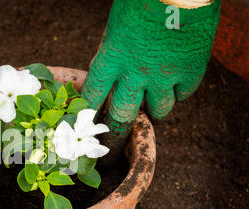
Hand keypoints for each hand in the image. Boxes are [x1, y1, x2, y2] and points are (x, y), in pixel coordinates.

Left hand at [82, 0, 220, 138]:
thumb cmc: (143, 0)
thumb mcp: (115, 27)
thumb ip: (109, 53)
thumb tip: (103, 72)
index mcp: (112, 58)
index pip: (93, 95)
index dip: (89, 111)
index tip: (87, 121)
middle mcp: (136, 72)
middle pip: (123, 113)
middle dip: (119, 124)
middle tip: (118, 126)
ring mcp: (165, 75)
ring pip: (158, 111)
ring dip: (154, 106)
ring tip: (153, 97)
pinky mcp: (190, 71)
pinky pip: (183, 95)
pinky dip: (179, 91)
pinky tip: (175, 81)